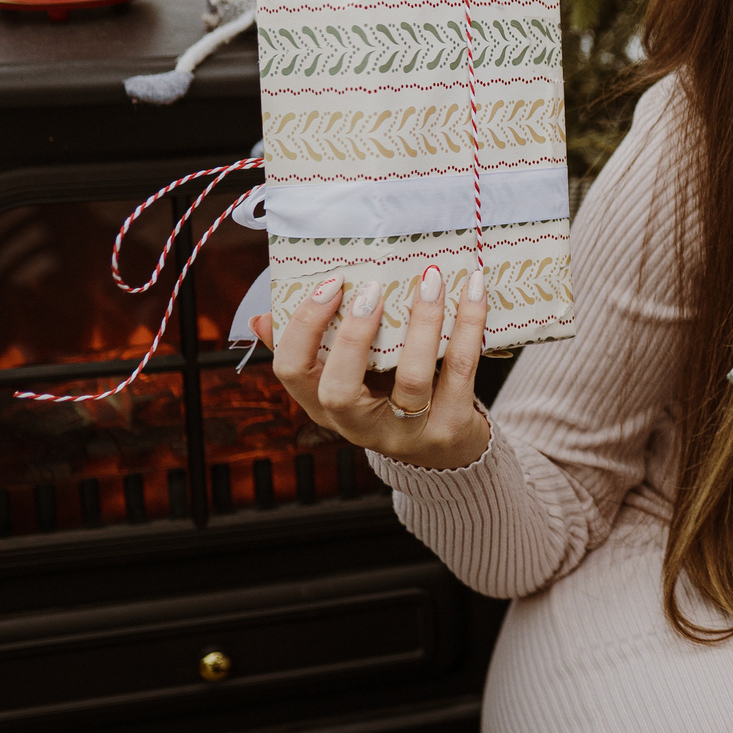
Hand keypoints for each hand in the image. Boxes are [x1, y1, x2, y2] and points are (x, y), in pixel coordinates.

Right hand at [258, 266, 491, 470]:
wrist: (446, 451)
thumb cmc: (387, 398)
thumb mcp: (346, 381)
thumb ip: (312, 350)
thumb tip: (260, 318)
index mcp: (323, 407)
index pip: (292, 372)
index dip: (304, 328)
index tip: (330, 284)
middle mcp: (358, 426)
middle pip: (339, 390)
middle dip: (353, 335)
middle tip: (372, 288)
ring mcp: (406, 431)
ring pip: (411, 378)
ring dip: (422, 323)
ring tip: (430, 280)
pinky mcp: (450, 426)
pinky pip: (459, 370)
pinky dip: (468, 326)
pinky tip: (473, 291)